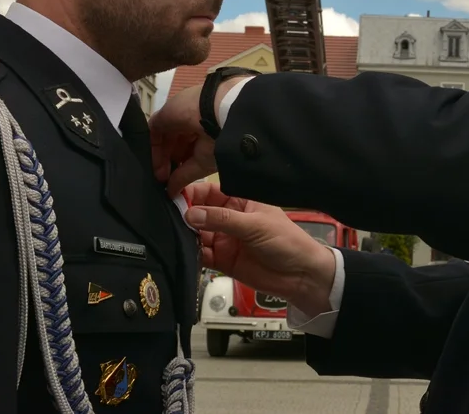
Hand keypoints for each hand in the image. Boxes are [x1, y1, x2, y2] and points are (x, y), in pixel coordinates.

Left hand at [150, 78, 250, 195]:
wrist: (221, 115)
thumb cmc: (220, 141)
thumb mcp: (203, 164)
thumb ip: (183, 176)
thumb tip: (172, 193)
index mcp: (205, 132)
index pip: (187, 149)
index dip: (179, 165)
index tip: (173, 181)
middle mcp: (191, 124)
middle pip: (173, 145)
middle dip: (168, 163)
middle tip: (164, 180)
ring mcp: (177, 118)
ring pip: (163, 139)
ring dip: (160, 158)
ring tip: (160, 175)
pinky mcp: (164, 114)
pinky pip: (153, 132)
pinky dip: (153, 148)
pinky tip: (153, 163)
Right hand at [184, 181, 336, 315]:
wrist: (300, 276)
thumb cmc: (287, 242)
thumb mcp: (255, 225)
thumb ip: (223, 219)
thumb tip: (191, 213)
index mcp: (240, 201)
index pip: (209, 191)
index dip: (191, 193)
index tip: (172, 196)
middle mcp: (229, 218)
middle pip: (198, 212)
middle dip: (183, 214)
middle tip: (168, 218)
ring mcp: (223, 239)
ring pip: (196, 233)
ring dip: (184, 234)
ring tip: (173, 235)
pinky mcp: (221, 260)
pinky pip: (200, 254)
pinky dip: (190, 254)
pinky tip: (183, 252)